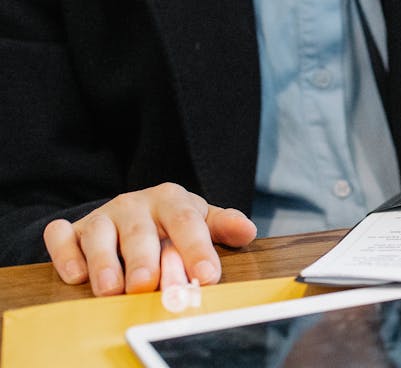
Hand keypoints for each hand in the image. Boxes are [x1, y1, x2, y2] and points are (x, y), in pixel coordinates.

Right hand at [42, 182, 256, 296]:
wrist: (132, 212)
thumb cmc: (171, 223)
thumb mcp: (200, 221)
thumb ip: (222, 227)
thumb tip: (248, 231)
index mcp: (172, 200)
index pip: (187, 223)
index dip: (197, 249)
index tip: (206, 275)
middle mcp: (135, 205)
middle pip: (140, 232)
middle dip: (144, 260)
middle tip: (146, 285)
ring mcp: (102, 216)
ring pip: (100, 236)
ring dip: (104, 263)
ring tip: (112, 289)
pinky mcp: (73, 230)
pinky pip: (62, 237)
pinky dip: (66, 254)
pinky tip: (76, 275)